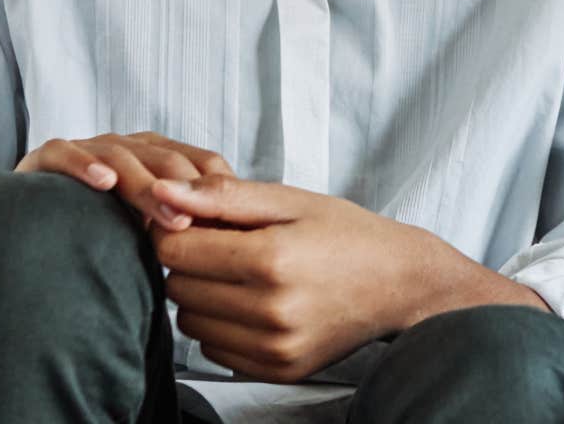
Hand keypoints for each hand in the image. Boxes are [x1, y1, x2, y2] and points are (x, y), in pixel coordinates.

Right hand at [15, 131, 233, 231]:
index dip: (216, 191)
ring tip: (165, 216)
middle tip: (195, 225)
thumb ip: (185, 235)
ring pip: (123, 156)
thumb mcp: (153, 236)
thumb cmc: (104, 236)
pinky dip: (84, 164)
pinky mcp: (46, 158)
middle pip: (166, 160)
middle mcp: (129, 148)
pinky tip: (103, 182)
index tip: (228, 225)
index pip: (201, 164)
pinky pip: (64, 152)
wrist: (31, 233)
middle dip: (185, 191)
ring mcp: (88, 149)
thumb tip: (233, 260)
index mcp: (161, 160)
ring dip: (146, 185)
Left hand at [151, 175, 545, 382]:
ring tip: (242, 275)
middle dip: (190, 263)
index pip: (174, 250)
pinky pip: (214, 351)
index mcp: (272, 258)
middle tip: (227, 246)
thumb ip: (223, 196)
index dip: (177, 229)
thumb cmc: (348, 235)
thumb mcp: (291, 200)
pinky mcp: (277, 370)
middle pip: (177, 287)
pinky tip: (254, 304)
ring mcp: (274, 347)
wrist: (401, 284)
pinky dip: (222, 326)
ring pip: (191, 322)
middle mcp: (271, 310)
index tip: (200, 221)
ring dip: (203, 297)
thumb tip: (162, 192)